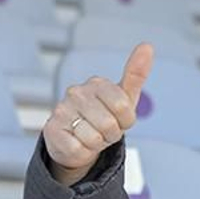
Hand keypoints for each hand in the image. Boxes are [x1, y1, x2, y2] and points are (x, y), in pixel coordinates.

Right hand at [44, 43, 151, 185]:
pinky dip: (83, 152)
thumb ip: (135, 75)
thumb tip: (147, 46)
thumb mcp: (124, 98)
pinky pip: (80, 150)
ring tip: (90, 136)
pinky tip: (77, 143)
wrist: (76, 140)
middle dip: (112, 134)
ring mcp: (62, 110)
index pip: (124, 107)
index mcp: (97, 83)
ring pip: (94, 139)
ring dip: (97, 144)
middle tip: (103, 130)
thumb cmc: (103, 116)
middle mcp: (76, 92)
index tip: (118, 119)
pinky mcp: (51, 130)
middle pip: (110, 125)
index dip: (125, 121)